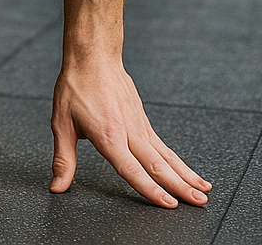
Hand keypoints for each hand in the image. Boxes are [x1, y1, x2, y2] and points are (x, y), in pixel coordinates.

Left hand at [51, 56, 209, 206]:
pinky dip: (179, 162)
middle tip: (199, 204)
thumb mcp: (61, 124)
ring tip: (203, 192)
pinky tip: (189, 173)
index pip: (132, 169)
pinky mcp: (143, 121)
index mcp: (108, 136)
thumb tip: (58, 186)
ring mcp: (139, 126)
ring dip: (186, 176)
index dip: (150, 189)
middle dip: (180, 187)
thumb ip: (63, 159)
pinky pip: (164, 146)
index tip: (168, 204)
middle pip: (157, 165)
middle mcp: (129, 132)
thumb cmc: (76, 87)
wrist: (94, 58)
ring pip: (167, 156)